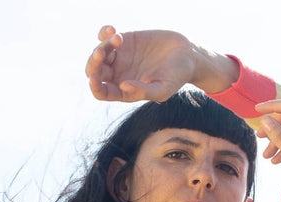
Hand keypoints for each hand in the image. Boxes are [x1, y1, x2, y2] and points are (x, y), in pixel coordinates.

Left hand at [85, 26, 238, 102]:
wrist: (186, 55)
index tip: (94, 78)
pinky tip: (113, 30)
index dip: (95, 87)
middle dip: (94, 63)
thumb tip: (123, 86)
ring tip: (119, 38)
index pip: (102, 92)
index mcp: (124, 91)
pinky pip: (105, 37)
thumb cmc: (176, 77)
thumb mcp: (163, 89)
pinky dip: (104, 33)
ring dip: (102, 45)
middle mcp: (118, 75)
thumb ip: (143, 91)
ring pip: (99, 53)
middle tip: (102, 53)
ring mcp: (120, 57)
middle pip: (95, 71)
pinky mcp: (124, 41)